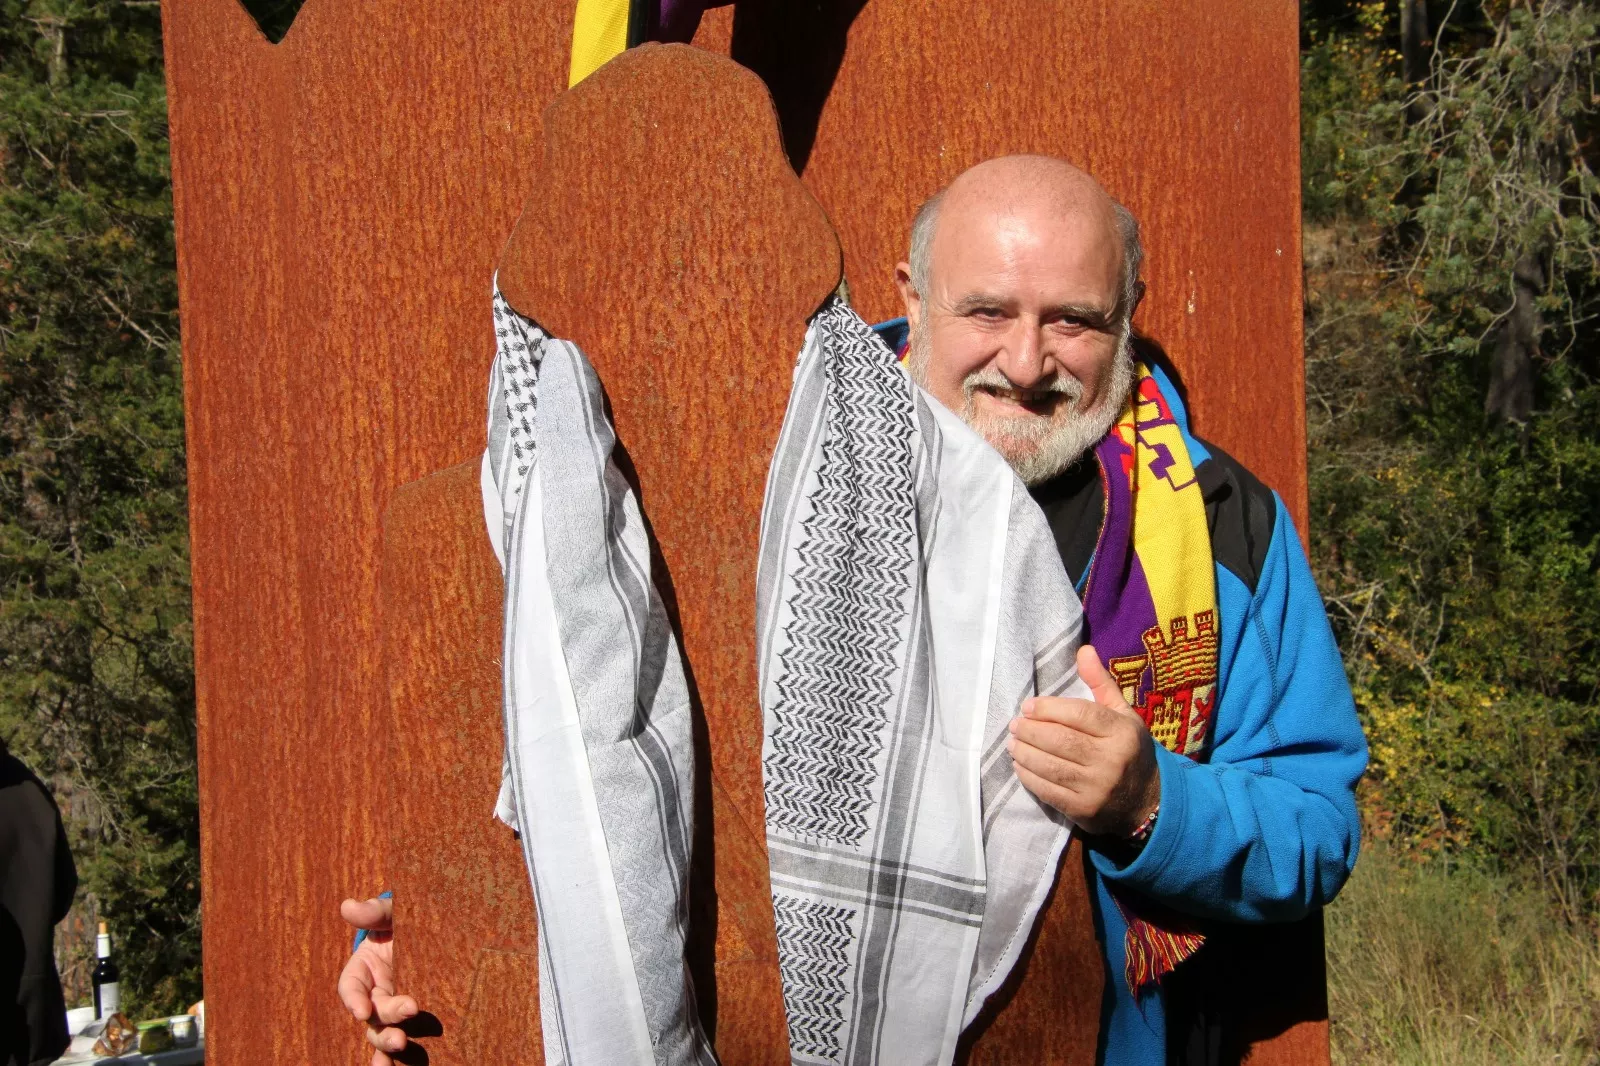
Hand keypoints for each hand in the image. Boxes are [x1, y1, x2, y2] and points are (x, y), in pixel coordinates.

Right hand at [337, 895, 417, 1065]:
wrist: (436, 927)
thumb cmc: (408, 918)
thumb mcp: (395, 911)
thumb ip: (376, 911)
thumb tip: (349, 906)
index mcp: (365, 968)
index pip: (351, 987)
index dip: (352, 1000)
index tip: (361, 1010)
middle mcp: (376, 992)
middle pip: (372, 1015)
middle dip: (385, 1023)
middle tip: (403, 1028)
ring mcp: (394, 1006)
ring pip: (384, 1032)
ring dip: (389, 1044)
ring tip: (401, 1048)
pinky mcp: (415, 1017)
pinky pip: (406, 1039)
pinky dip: (403, 1056)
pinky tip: (405, 1065)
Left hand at [1007, 645, 1160, 837]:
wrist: (1148, 802)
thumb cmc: (1129, 750)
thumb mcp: (1123, 714)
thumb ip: (1100, 683)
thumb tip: (1083, 650)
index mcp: (1122, 732)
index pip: (1080, 715)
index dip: (1049, 709)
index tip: (1028, 706)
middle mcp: (1111, 760)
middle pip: (1061, 741)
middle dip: (1031, 731)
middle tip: (1015, 725)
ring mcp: (1097, 788)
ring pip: (1051, 766)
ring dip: (1025, 753)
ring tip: (1012, 744)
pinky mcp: (1084, 810)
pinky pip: (1049, 791)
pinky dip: (1029, 777)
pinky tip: (1020, 766)